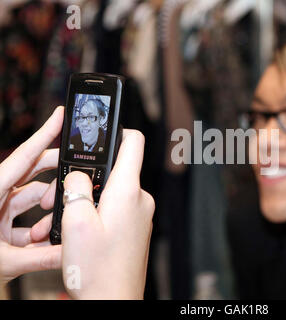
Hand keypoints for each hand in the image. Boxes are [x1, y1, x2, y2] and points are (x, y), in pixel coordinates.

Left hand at [0, 107, 63, 285]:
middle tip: (81, 175)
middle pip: (33, 173)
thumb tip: (74, 253)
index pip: (23, 157)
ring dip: (49, 214)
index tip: (60, 115)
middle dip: (59, 175)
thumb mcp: (5, 262)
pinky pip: (29, 220)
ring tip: (55, 231)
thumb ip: (43, 257)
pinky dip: (41, 230)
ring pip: (34, 199)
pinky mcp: (2, 224)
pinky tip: (48, 243)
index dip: (44, 134)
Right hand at [59, 129, 153, 298]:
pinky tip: (84, 234)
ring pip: (113, 193)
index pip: (133, 143)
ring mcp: (141, 214)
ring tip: (69, 224)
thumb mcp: (76, 222)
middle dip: (88, 179)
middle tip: (63, 199)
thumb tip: (79, 174)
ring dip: (90, 202)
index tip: (104, 130)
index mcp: (128, 191)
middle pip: (115, 171)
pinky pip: (118, 210)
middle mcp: (140, 199)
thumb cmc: (98, 269)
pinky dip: (100, 214)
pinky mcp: (137, 228)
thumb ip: (76, 188)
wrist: (115, 302)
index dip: (118, 131)